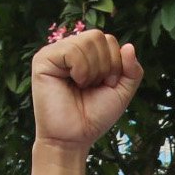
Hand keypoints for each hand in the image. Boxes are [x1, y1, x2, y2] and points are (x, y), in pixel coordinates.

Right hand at [32, 28, 141, 151]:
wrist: (73, 138)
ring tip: (82, 86)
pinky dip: (81, 70)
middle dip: (106, 66)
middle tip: (92, 87)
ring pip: (88, 41)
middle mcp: (69, 49)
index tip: (106, 85)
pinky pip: (72, 50)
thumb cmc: (94, 116)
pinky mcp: (43, 59)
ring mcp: (55, 52)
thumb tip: (129, 46)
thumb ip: (131, 70)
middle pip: (99, 36)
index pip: (108, 40)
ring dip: (93, 70)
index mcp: (86, 54)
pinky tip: (73, 82)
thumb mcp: (121, 92)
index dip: (115, 63)